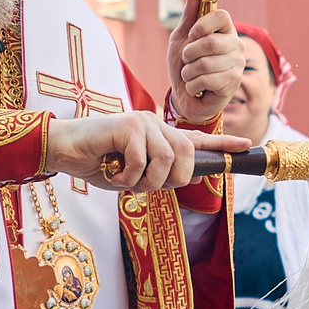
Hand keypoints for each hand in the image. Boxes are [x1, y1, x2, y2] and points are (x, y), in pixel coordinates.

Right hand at [43, 111, 246, 192]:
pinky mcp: (127, 125)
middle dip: (173, 179)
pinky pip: (142, 161)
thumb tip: (192, 178)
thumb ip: (160, 175)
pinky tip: (113, 174)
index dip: (222, 145)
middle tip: (146, 186)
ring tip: (126, 181)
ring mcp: (141, 121)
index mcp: (157, 134)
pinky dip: (129, 178)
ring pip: (167, 159)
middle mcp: (154, 123)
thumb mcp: (133, 175)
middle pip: (187, 155)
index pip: (195, 139)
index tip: (246, 146)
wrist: (62, 150)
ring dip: (148, 182)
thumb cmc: (95, 162)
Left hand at [166, 5, 239, 122]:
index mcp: (225, 30)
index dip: (202, 25)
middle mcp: (236, 45)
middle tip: (187, 60)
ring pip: (205, 63)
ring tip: (190, 75)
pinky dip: (192, 85)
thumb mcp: (181, 37)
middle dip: (188, 54)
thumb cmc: (184, 64)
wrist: (185, 96)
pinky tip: (196, 88)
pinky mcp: (233, 83)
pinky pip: (206, 80)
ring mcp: (237, 65)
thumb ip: (189, 14)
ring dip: (187, 72)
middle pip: (210, 42)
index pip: (222, 15)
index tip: (191, 36)